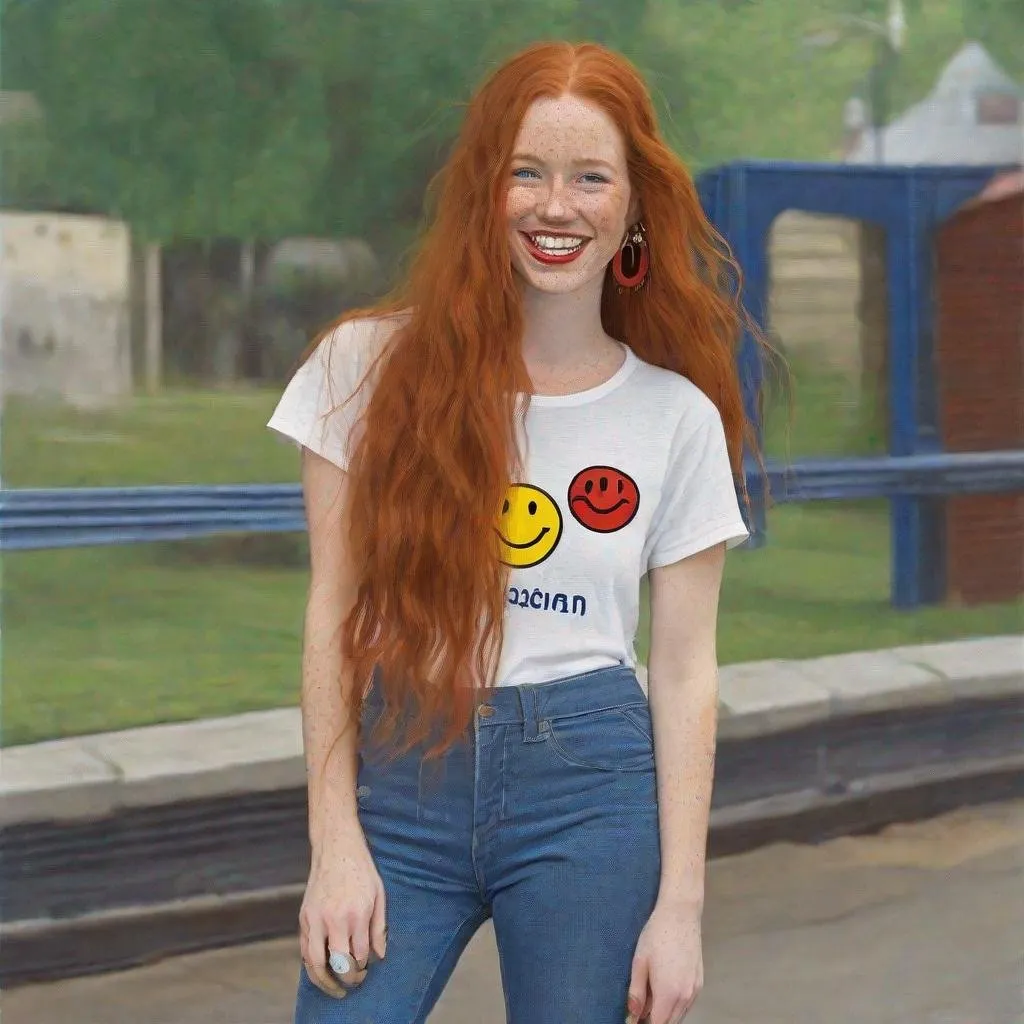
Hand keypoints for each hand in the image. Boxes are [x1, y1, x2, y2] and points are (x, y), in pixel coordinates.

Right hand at [299, 830, 387, 997]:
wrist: (336, 847)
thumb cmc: (361, 869)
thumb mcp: (379, 894)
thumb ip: (379, 927)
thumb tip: (380, 956)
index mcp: (356, 913)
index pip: (360, 955)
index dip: (364, 966)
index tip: (367, 968)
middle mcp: (334, 919)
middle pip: (339, 963)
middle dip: (348, 978)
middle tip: (355, 982)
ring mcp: (315, 918)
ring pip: (315, 962)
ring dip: (325, 981)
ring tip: (335, 988)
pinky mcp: (304, 916)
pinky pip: (304, 949)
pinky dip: (311, 965)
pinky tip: (320, 971)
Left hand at [626, 898, 703, 1023]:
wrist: (681, 914)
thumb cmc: (656, 934)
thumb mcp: (639, 962)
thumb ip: (636, 992)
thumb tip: (633, 1015)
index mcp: (668, 993)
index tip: (633, 1020)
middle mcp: (685, 996)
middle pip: (670, 1023)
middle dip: (654, 1021)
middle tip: (639, 1012)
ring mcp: (695, 990)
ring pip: (679, 1015)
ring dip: (665, 1015)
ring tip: (650, 1002)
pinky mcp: (700, 982)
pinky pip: (687, 1004)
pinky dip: (675, 1006)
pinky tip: (664, 993)